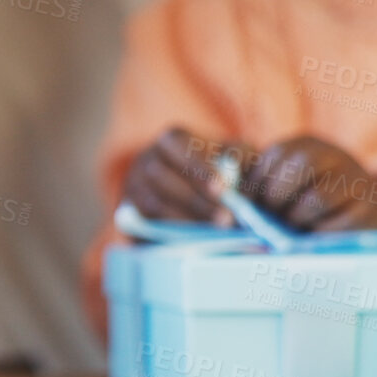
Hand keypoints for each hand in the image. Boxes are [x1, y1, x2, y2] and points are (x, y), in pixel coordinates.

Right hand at [121, 127, 240, 224]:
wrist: (191, 195)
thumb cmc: (220, 172)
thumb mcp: (234, 157)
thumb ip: (241, 159)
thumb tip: (247, 179)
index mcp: (169, 140)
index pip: (176, 144)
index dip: (197, 167)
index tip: (222, 189)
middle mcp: (145, 159)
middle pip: (161, 176)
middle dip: (196, 200)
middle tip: (226, 219)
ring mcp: (133, 186)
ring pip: (152, 202)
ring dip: (185, 217)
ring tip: (215, 230)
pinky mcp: (128, 212)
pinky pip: (144, 223)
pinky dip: (170, 229)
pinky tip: (195, 237)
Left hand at [240, 136, 376, 231]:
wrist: (363, 202)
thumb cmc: (307, 193)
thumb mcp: (278, 179)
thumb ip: (247, 183)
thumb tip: (225, 206)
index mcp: (303, 145)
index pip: (273, 156)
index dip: (254, 184)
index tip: (248, 203)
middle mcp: (332, 155)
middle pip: (298, 168)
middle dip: (276, 199)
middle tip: (272, 215)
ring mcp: (355, 179)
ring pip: (317, 198)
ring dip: (297, 218)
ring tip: (293, 224)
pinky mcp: (371, 206)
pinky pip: (342, 222)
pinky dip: (321, 233)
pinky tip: (314, 233)